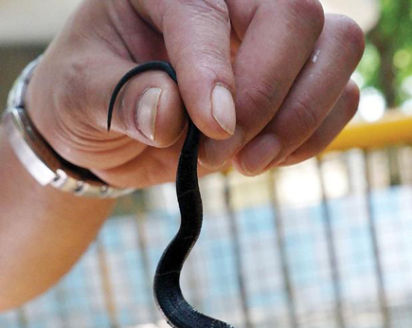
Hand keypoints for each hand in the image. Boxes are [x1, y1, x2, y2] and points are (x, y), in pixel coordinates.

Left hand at [26, 0, 363, 188]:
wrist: (106, 129)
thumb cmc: (88, 97)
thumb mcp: (79, 97)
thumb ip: (116, 99)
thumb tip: (170, 114)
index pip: (209, 12)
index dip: (215, 73)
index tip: (212, 131)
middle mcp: (231, 3)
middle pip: (297, 17)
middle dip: (265, 98)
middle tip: (222, 152)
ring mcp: (270, 42)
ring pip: (337, 48)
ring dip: (300, 118)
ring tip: (247, 164)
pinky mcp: (293, 84)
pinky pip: (341, 96)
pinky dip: (315, 135)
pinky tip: (269, 159)